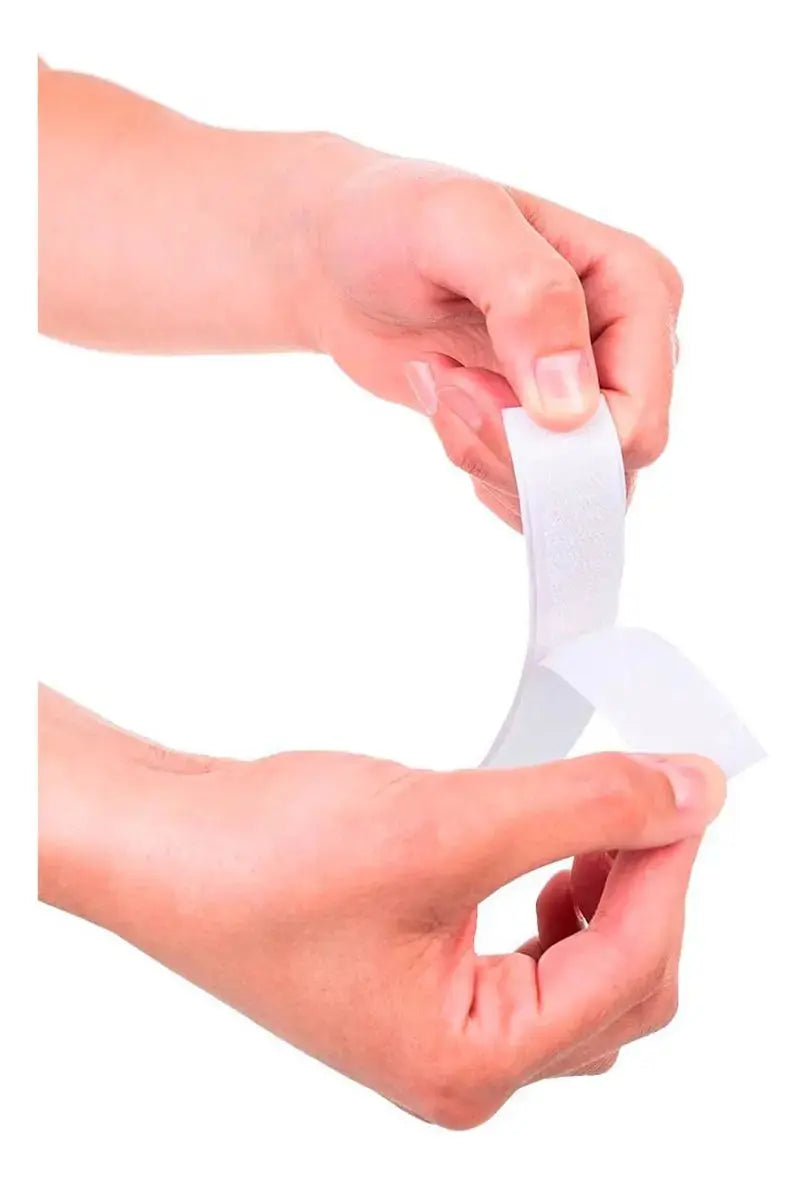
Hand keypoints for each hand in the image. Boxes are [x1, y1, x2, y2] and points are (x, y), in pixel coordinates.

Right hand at [40, 689, 723, 1127]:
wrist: (159, 844)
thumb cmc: (259, 861)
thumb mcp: (444, 824)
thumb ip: (582, 806)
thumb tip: (685, 792)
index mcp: (469, 1063)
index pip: (628, 969)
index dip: (670, 869)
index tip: (688, 788)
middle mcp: (461, 1067)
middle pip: (622, 992)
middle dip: (647, 893)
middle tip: (649, 802)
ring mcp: (440, 1030)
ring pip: (585, 981)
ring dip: (610, 900)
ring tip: (597, 827)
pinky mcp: (422, 985)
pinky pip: (536, 965)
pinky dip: (564, 903)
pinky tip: (548, 855)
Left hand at [307, 148, 681, 526]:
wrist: (341, 256)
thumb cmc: (397, 220)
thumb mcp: (458, 222)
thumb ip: (530, 297)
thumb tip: (572, 408)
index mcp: (638, 288)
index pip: (638, 415)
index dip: (554, 433)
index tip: (469, 383)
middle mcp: (628, 348)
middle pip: (607, 466)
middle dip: (513, 449)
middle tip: (449, 389)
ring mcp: (591, 395)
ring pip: (571, 492)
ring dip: (490, 460)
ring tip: (443, 389)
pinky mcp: (547, 430)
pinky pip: (538, 498)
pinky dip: (482, 472)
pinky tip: (449, 410)